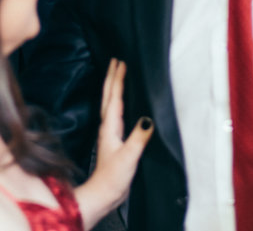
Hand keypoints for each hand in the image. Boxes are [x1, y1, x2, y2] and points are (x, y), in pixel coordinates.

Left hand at [81, 60, 154, 213]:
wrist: (104, 193)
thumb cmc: (113, 177)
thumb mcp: (129, 157)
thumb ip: (138, 138)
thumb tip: (148, 118)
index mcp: (110, 127)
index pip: (114, 97)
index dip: (118, 79)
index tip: (121, 62)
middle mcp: (107, 126)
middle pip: (108, 96)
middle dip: (111, 77)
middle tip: (115, 60)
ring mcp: (109, 133)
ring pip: (110, 103)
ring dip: (113, 87)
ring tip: (116, 74)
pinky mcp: (114, 140)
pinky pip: (115, 113)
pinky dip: (117, 101)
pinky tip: (121, 103)